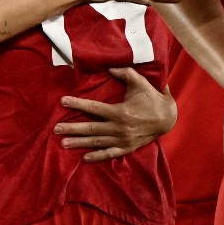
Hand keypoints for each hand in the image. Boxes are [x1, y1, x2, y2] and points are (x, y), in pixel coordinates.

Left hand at [54, 68, 176, 161]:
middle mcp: (119, 128)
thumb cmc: (152, 98)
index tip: (63, 102)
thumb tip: (109, 67)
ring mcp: (123, 140)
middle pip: (91, 128)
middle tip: (55, 128)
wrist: (168, 118)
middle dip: (72, 128)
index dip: (77, 105)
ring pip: (97, 142)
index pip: (94, 108)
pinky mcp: (127, 148)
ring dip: (79, 143)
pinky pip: (110, 154)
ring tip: (63, 143)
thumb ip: (125, 73)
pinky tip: (84, 158)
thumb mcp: (140, 83)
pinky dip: (97, 156)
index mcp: (120, 112)